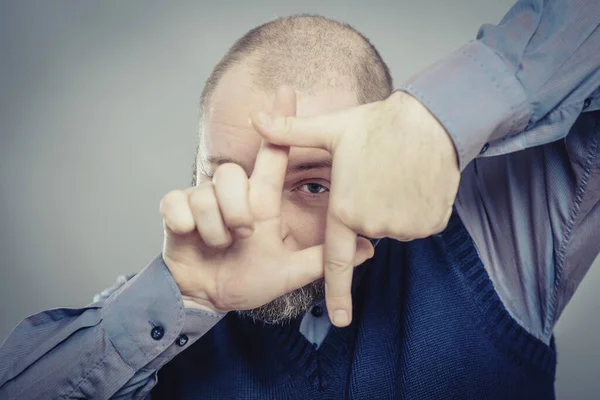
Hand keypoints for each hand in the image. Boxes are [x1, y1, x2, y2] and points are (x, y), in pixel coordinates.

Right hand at [159, 86, 373, 312]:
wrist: (206, 299)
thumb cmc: (247, 281)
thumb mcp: (287, 273)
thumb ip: (322, 259)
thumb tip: (368, 248)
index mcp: (261, 203)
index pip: (272, 155)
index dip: (280, 123)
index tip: (287, 90)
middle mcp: (233, 195)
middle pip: (232, 174)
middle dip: (236, 210)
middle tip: (242, 235)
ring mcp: (202, 200)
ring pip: (206, 193)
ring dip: (214, 228)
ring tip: (220, 246)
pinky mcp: (175, 210)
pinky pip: (176, 204)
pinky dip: (185, 226)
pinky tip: (192, 238)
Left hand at [251, 90, 459, 326]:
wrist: (432, 120)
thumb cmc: (378, 125)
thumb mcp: (331, 128)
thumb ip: (290, 132)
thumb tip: (254, 120)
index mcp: (345, 209)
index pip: (335, 260)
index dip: (338, 294)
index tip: (340, 321)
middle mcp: (373, 224)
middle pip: (367, 228)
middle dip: (369, 207)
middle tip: (377, 175)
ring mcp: (404, 226)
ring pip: (394, 225)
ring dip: (394, 208)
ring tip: (397, 174)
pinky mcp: (430, 223)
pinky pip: (418, 223)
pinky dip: (417, 208)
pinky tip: (416, 181)